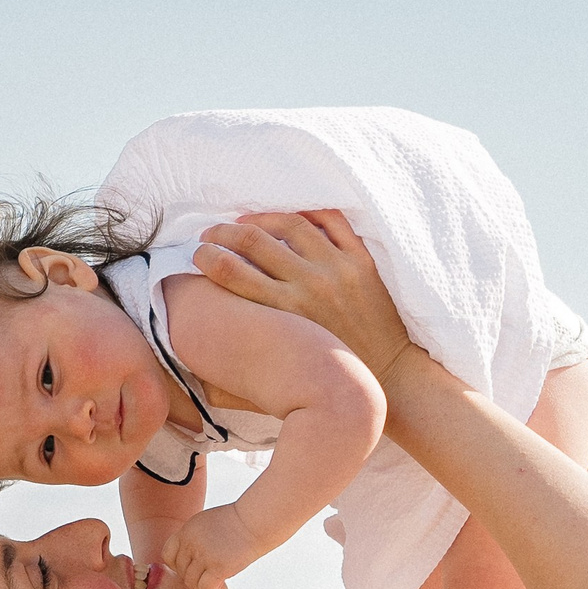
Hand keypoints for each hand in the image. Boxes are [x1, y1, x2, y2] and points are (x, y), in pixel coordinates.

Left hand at [162, 503, 268, 588]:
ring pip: (190, 582)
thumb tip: (182, 561)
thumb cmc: (233, 522)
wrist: (254, 522)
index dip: (177, 563)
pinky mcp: (219, 567)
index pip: (167, 555)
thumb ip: (190, 539)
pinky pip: (205, 588)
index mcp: (185, 531)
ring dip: (201, 583)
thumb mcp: (203, 523)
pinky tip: (220, 581)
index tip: (191, 563)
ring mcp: (204, 556)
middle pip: (180, 571)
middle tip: (208, 571)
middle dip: (192, 574)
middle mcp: (191, 544)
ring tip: (214, 576)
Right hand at [191, 210, 413, 382]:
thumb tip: (196, 358)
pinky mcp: (362, 261)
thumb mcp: (286, 371)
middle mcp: (310, 284)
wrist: (391, 375)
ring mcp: (338, 268)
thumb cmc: (330, 377)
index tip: (197, 255)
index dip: (207, 257)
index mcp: (285, 312)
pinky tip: (292, 214)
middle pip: (255, 240)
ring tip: (246, 221)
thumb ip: (250, 355)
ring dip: (262, 218)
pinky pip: (333, 221)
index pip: (231, 271)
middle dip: (224, 232)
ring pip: (292, 223)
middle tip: (211, 233)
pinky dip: (310, 211)